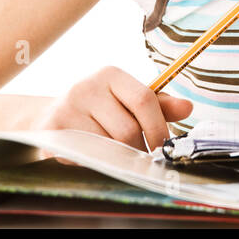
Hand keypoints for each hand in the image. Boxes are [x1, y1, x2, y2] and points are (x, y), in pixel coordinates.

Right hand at [28, 66, 193, 162]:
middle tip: (139, 159)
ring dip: (116, 159)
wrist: (51, 117)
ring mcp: (66, 108)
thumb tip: (188, 107)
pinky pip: (84, 157)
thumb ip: (159, 105)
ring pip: (107, 147)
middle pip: (127, 129)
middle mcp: (86, 86)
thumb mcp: (127, 102)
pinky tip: (92, 157)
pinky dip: (93, 163)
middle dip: (138, 150)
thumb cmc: (100, 111)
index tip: (163, 147)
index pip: (144, 99)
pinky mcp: (51, 131)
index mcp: (110, 74)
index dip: (158, 127)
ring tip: (114, 156)